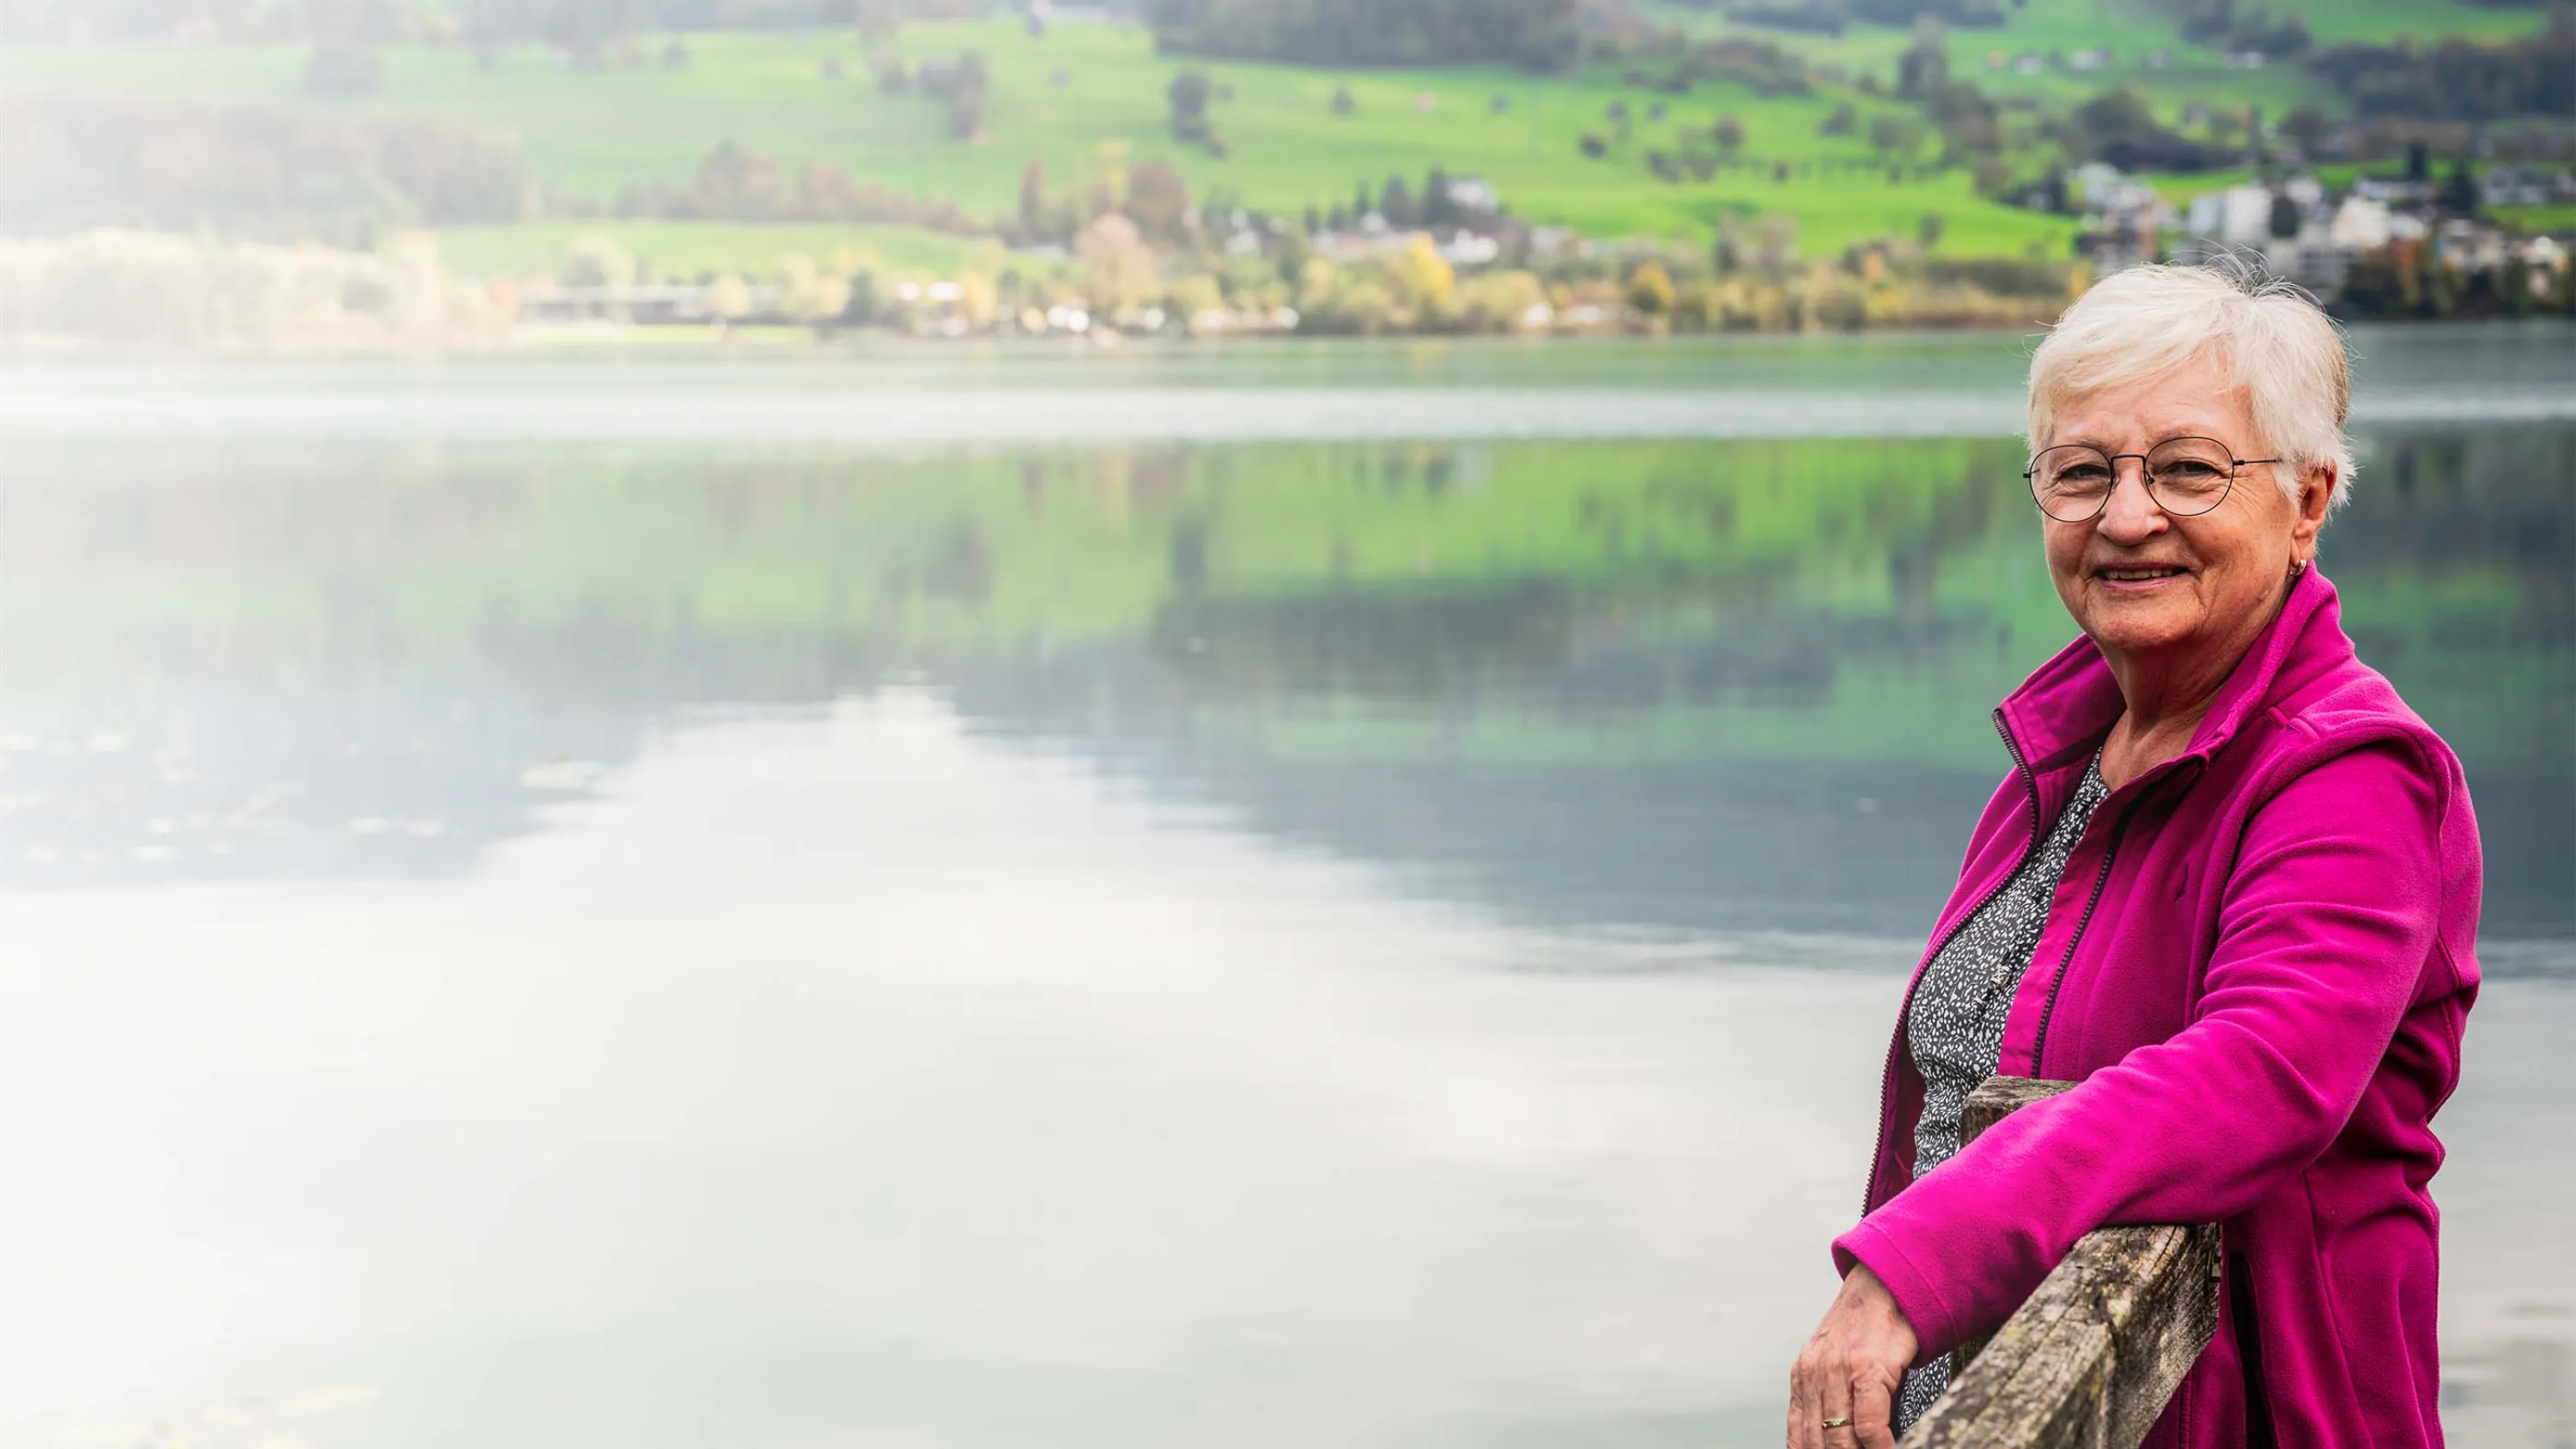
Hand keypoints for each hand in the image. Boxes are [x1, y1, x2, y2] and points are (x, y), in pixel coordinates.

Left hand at [1787, 1264, 1917, 1448]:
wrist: (1885, 1286)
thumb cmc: (1867, 1327)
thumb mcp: (1835, 1361)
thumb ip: (1831, 1397)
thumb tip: (1839, 1439)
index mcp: (1803, 1377)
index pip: (1798, 1436)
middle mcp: (1814, 1375)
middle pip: (1816, 1441)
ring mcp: (1838, 1372)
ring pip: (1840, 1438)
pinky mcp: (1867, 1369)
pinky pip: (1868, 1423)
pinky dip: (1878, 1446)